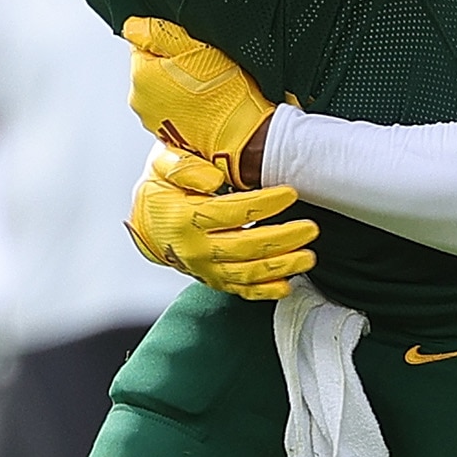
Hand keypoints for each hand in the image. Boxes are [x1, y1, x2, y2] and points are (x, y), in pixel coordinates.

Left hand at [126, 18, 275, 187]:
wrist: (242, 136)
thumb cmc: (223, 92)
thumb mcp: (194, 47)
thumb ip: (156, 32)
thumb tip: (132, 27)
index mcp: (140, 74)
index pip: (143, 44)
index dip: (169, 43)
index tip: (191, 51)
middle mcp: (139, 100)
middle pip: (151, 68)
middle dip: (172, 65)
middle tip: (201, 69)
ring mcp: (151, 121)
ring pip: (161, 90)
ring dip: (178, 85)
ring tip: (205, 89)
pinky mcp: (166, 136)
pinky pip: (171, 111)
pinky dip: (184, 106)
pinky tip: (204, 106)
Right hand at [127, 143, 317, 299]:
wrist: (146, 223)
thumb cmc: (160, 190)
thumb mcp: (162, 165)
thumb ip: (184, 166)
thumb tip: (213, 178)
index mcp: (184, 218)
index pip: (232, 212)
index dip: (264, 204)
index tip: (290, 194)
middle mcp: (195, 248)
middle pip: (246, 247)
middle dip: (283, 238)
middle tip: (310, 228)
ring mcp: (204, 268)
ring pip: (248, 272)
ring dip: (282, 266)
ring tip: (308, 257)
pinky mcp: (212, 280)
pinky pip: (241, 290)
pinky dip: (265, 291)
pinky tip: (287, 285)